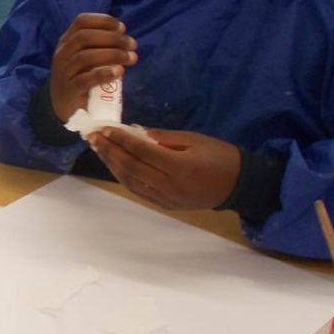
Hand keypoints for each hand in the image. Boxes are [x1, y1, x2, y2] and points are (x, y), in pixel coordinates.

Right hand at [49, 13, 136, 122]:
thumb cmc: (79, 77)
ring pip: (85, 56)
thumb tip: (124, 38)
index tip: (122, 28)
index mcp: (66, 42)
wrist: (62, 106)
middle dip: (112, 38)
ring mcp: (64, 72)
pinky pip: (86, 79)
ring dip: (112, 54)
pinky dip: (104, 74)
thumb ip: (98, 47)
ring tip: (131, 58)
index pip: (81, 22)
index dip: (103, 21)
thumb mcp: (84, 58)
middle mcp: (62, 54)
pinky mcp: (70, 90)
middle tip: (132, 45)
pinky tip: (119, 71)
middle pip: (84, 37)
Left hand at [89, 127, 241, 209]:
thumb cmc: (219, 156)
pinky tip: (114, 165)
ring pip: (130, 181)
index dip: (120, 139)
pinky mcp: (166, 205)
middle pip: (130, 167)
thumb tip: (133, 131)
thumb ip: (162, 137)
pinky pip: (139, 191)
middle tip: (93, 137)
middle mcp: (169, 186)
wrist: (240, 185)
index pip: (141, 151)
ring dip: (111, 164)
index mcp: (179, 167)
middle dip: (109, 151)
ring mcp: (166, 199)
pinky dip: (123, 177)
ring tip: (99, 149)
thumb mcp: (193, 139)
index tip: (104, 128)